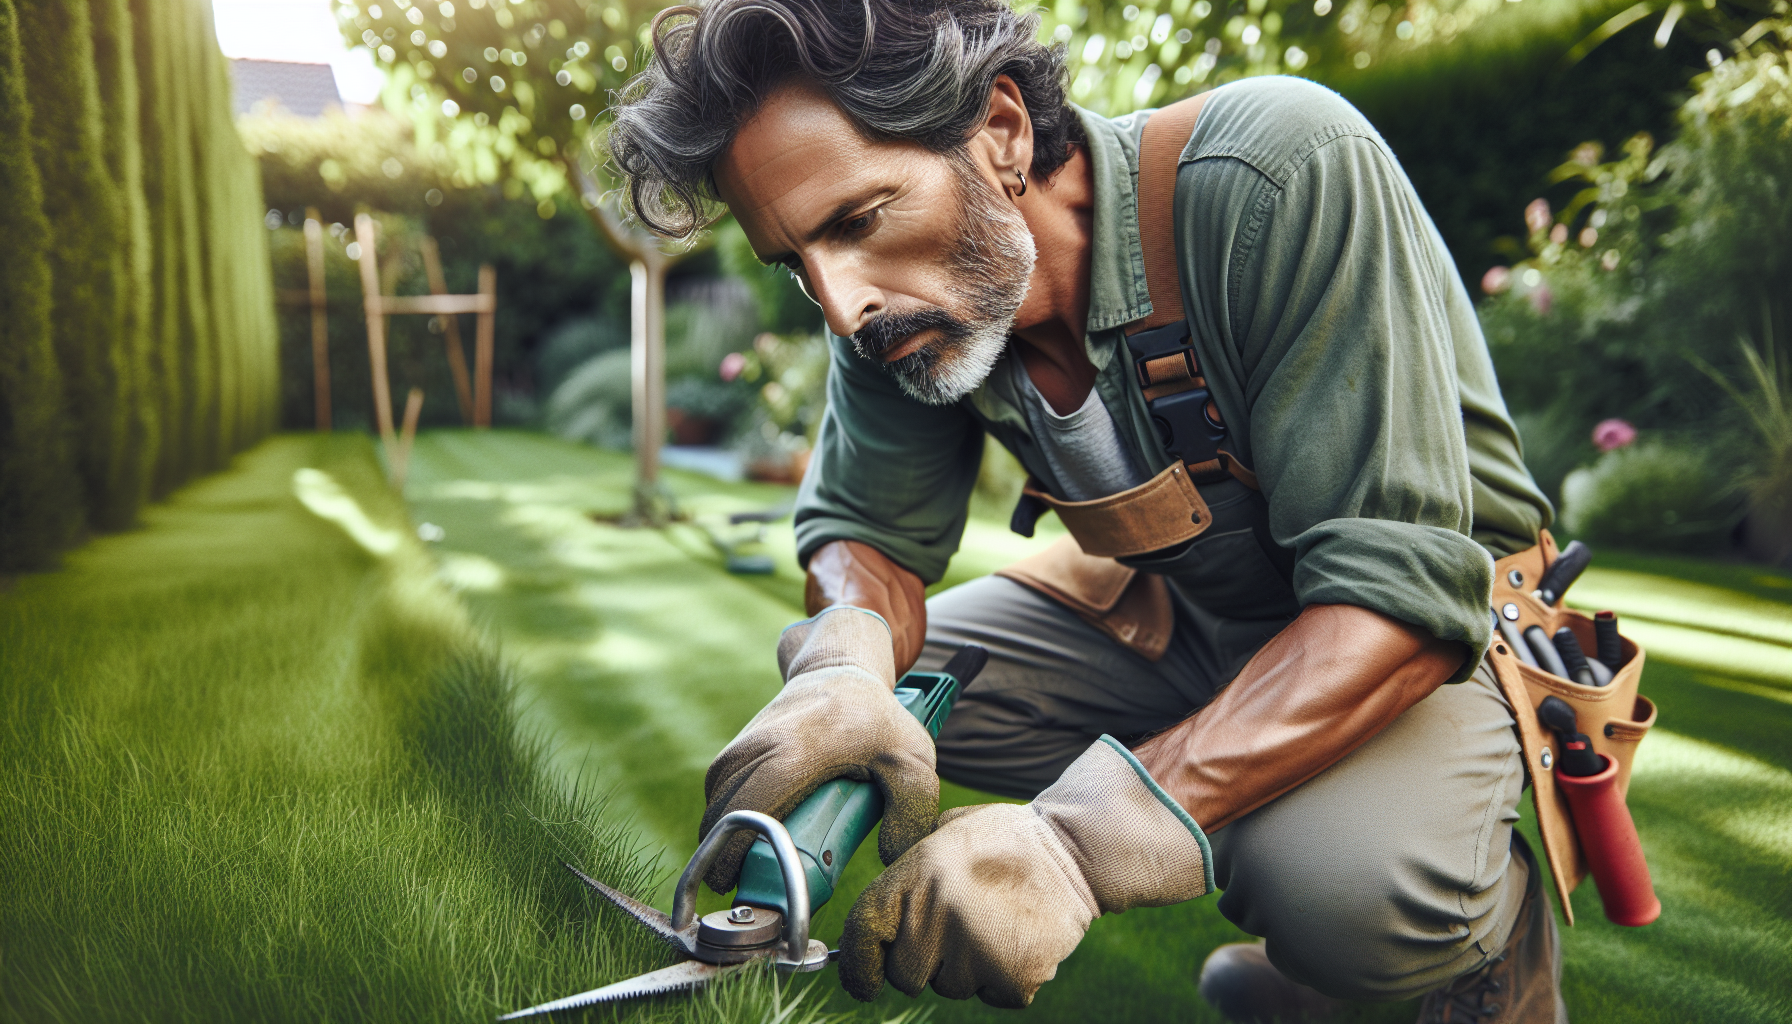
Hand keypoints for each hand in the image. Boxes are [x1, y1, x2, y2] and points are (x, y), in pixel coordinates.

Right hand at [698, 606, 938, 892]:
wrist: (841, 669)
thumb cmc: (877, 718)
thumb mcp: (912, 760)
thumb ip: (912, 810)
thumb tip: (890, 856)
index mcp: (798, 752)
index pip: (752, 806)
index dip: (737, 847)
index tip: (735, 880)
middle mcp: (762, 743)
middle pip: (724, 806)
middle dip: (722, 851)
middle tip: (737, 884)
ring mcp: (746, 739)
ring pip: (716, 794)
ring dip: (720, 830)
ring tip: (738, 863)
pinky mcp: (739, 742)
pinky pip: (719, 783)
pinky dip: (723, 810)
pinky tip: (740, 832)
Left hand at [839, 736, 1212, 1006]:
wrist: (1077, 850)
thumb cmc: (1008, 840)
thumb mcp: (947, 832)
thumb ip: (908, 868)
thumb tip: (877, 914)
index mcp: (916, 873)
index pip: (864, 930)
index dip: (857, 963)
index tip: (862, 981)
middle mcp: (938, 911)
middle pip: (906, 974)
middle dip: (927, 961)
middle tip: (963, 927)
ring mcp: (975, 948)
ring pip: (952, 987)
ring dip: (970, 968)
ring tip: (999, 923)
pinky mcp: (1013, 976)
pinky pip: (992, 996)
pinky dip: (1007, 979)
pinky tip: (1022, 939)